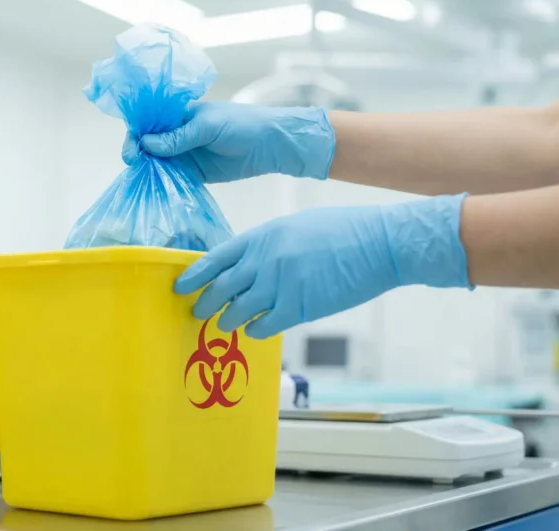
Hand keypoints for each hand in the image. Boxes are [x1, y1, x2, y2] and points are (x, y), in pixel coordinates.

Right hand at [121, 102, 336, 182]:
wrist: (270, 144)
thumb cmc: (241, 124)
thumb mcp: (208, 126)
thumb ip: (178, 137)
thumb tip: (146, 143)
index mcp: (178, 114)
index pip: (149, 121)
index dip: (136, 133)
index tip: (131, 149)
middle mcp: (177, 134)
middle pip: (148, 144)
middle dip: (137, 153)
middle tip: (133, 164)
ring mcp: (185, 155)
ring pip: (158, 162)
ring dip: (148, 170)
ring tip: (140, 179)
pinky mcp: (194, 173)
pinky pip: (173, 178)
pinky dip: (163, 184)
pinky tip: (154, 190)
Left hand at [174, 195, 471, 338]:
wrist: (377, 244)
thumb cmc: (341, 230)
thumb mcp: (294, 227)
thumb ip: (266, 245)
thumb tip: (247, 264)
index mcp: (261, 237)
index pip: (215, 259)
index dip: (194, 275)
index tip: (181, 286)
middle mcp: (264, 262)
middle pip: (220, 289)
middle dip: (204, 303)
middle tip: (197, 311)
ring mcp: (279, 286)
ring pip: (236, 312)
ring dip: (226, 321)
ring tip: (222, 325)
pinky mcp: (299, 308)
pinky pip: (263, 326)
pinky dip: (254, 330)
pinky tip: (253, 330)